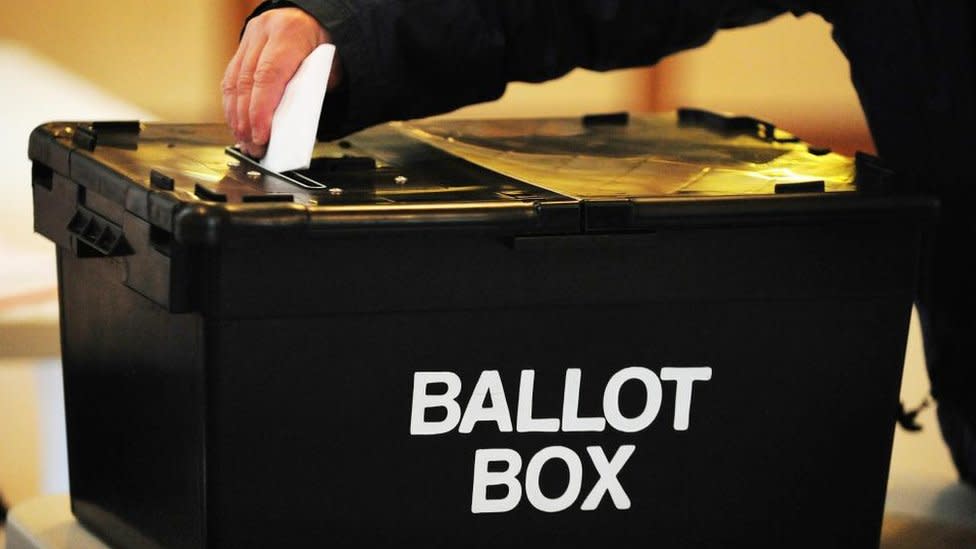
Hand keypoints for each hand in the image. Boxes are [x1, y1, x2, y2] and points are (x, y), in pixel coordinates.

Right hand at [222, 7, 341, 157]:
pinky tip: (237, 122)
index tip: (261, 135)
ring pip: (233, 81)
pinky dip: (232, 104)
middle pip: (246, 82)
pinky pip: (230, 78)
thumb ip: (311, 92)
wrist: (314, 17)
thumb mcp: (327, 67)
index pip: (268, 77)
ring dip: (236, 115)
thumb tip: (292, 127)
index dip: (261, 110)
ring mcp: (250, 38)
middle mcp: (264, 32)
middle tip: (253, 145)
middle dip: (247, 120)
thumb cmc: (323, 45)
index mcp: (289, 34)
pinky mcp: (241, 47)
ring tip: (244, 139)